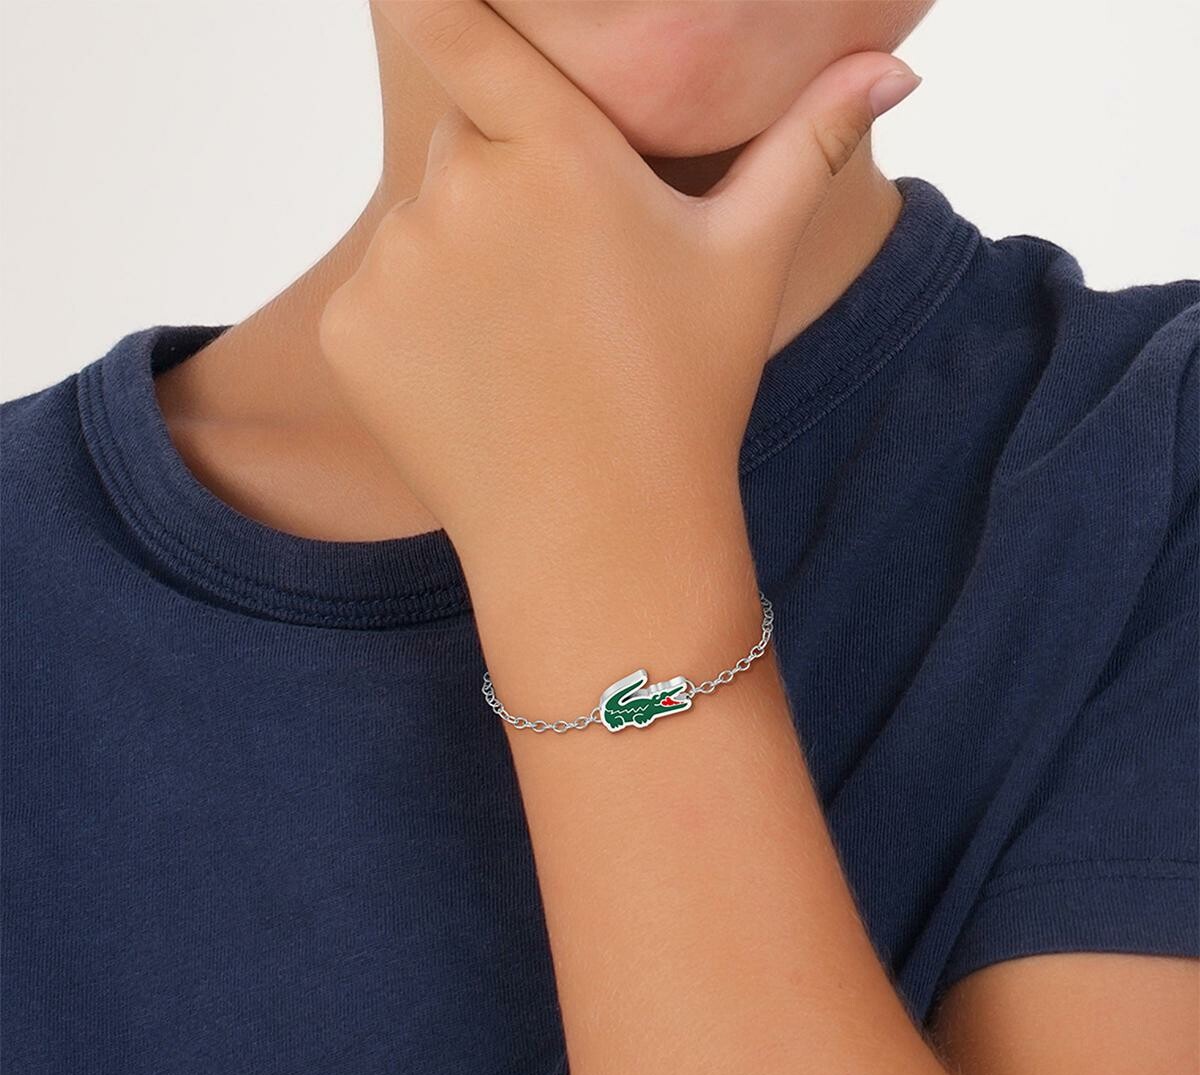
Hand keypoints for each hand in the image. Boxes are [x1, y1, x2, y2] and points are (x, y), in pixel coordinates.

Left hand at [318, 0, 917, 565]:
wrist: (602, 534)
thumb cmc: (686, 391)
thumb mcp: (747, 259)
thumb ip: (809, 141)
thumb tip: (901, 62)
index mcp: (558, 151)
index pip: (455, 17)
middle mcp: (460, 191)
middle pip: (461, 137)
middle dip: (503, 179)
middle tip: (562, 272)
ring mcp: (394, 264)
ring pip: (418, 222)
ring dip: (458, 257)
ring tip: (527, 342)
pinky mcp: (349, 330)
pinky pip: (376, 296)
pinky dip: (412, 324)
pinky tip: (476, 380)